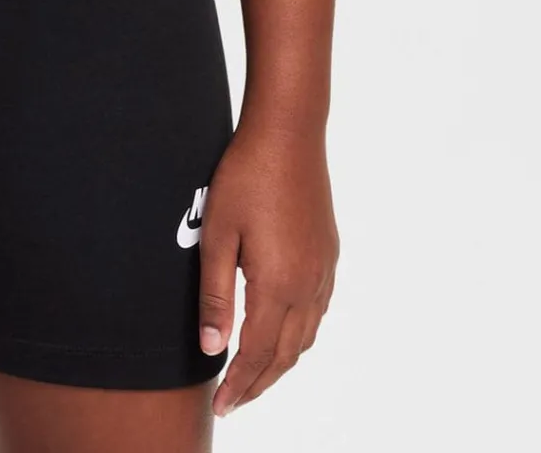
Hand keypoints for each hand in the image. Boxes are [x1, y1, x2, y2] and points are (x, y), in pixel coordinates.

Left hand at [196, 119, 338, 418]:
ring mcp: (323, 271)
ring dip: (279, 363)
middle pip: (284, 355)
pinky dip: (298, 336)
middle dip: (258, 384)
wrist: (289, 133)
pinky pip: (317, 312)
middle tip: (233, 401)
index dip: (238, 385)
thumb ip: (214, 296)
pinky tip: (282, 333)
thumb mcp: (217, 235)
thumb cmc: (245, 177)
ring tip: (253, 375)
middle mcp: (308, 286)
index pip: (257, 355)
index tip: (220, 406)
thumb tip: (212, 349)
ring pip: (305, 338)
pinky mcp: (328, 254)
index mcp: (278, 285)